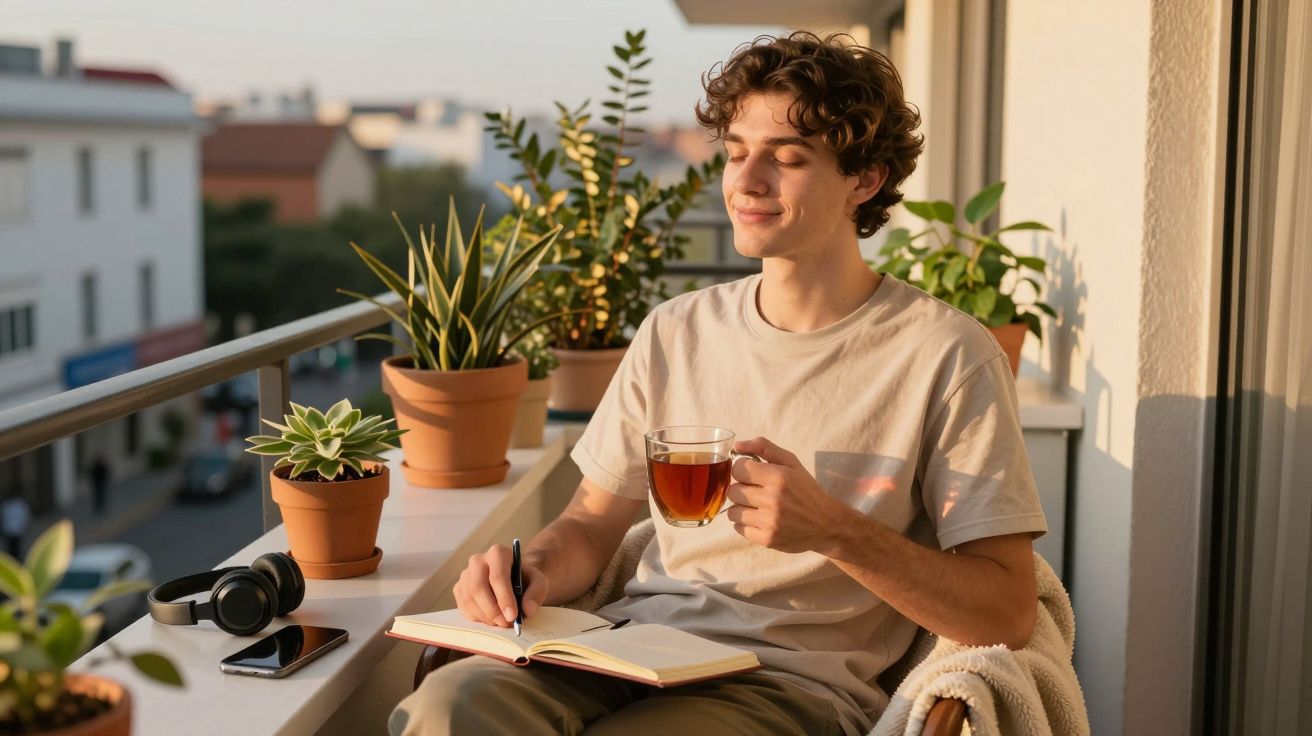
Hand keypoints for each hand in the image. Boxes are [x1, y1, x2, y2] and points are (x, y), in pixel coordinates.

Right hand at [453, 544, 548, 627]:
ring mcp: (465, 574)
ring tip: (502, 623)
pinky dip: (478, 618)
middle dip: (493, 611)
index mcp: (498, 553)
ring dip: (486, 617)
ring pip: (469, 600)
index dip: (504, 598)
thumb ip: (536, 593)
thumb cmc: (525, 579)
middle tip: (507, 624)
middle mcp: (478, 560)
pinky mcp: (459, 588)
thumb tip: (527, 609)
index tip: (513, 616)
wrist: (512, 580)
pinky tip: (491, 618)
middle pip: (478, 588)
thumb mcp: (538, 582)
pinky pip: (463, 607)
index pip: (497, 576)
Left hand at [725, 437, 854, 554]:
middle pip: (733, 491)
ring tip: (757, 508)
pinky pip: (739, 529)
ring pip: (733, 512)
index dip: (743, 471)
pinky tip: (760, 520)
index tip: (753, 475)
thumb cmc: (806, 490)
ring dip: (742, 508)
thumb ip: (764, 447)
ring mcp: (770, 521)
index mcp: (779, 477)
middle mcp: (773, 499)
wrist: (827, 524)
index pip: (738, 469)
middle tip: (756, 492)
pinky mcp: (767, 539)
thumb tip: (736, 445)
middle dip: (742, 490)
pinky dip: (746, 524)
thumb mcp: (791, 463)